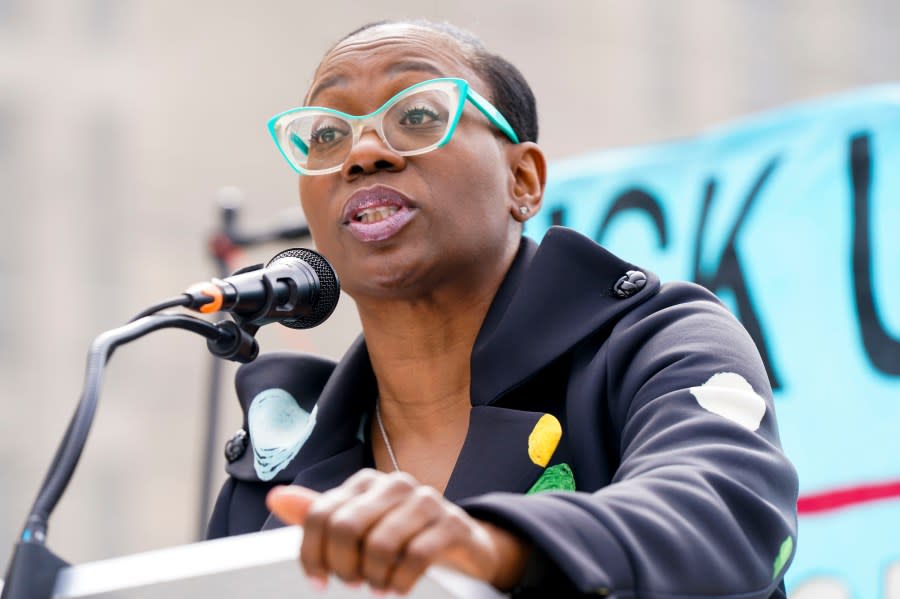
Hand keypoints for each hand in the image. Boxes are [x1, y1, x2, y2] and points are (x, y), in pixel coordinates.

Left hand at [266, 469, 530, 593]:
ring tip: (378, 587)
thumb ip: (319, 515)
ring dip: (375, 576)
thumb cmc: (402, 536)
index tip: (319, 580)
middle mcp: (395, 484)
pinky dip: (401, 581)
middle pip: (346, 527)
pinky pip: (416, 556)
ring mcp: (426, 500)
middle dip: (344, 566)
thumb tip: (276, 497)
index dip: (312, 554)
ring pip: (380, 543)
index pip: (320, 514)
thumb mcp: (358, 526)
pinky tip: (398, 589)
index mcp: (367, 483)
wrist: (461, 543)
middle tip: (353, 583)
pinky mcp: (452, 523)